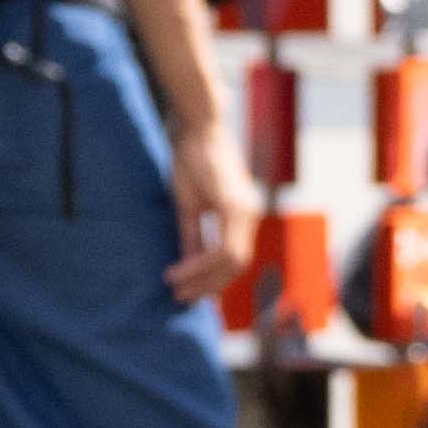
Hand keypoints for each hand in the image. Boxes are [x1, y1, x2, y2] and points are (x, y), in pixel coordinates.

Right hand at [166, 108, 258, 312]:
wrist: (198, 129)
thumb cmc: (192, 162)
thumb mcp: (190, 207)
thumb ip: (192, 237)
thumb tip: (187, 267)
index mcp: (243, 216)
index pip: (235, 261)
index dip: (213, 281)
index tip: (188, 293)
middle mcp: (251, 215)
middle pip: (237, 266)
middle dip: (208, 286)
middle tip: (182, 298)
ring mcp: (247, 211)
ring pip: (232, 261)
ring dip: (202, 278)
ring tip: (176, 286)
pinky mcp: (235, 206)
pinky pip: (223, 247)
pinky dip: (200, 263)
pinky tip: (180, 270)